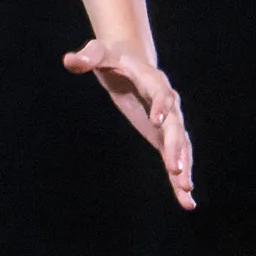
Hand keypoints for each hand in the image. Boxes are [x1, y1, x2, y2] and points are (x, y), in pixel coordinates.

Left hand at [62, 41, 194, 209]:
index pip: (160, 93)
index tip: (158, 121)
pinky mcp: (162, 137)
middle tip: (175, 169)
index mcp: (152, 80)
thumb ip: (87, 57)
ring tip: (186, 192)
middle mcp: (167, 102)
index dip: (161, 106)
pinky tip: (186, 201)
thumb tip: (70, 60)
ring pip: (181, 146)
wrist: (128, 61)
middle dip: (176, 147)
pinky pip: (174, 158)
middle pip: (175, 126)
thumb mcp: (98, 53)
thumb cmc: (111, 56)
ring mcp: (168, 122)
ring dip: (184, 168)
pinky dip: (179, 178)